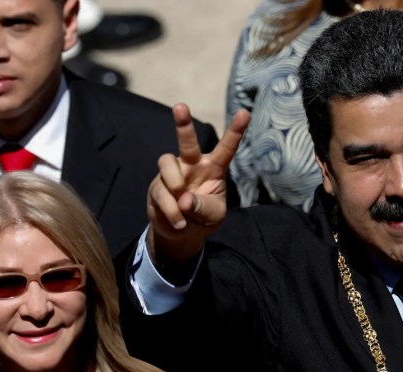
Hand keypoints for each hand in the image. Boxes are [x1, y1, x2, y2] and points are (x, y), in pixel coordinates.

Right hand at [148, 103, 249, 267]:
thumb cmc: (203, 218)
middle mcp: (192, 165)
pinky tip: (179, 222)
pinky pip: (160, 191)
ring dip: (174, 183)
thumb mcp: (212, 216)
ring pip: (167, 162)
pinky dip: (171, 210)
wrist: (181, 233)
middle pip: (187, 141)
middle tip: (180, 107)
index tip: (244, 113)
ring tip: (182, 206)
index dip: (235, 131)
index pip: (226, 148)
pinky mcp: (157, 186)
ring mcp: (172, 173)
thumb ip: (202, 207)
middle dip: (183, 124)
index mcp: (214, 168)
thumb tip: (184, 199)